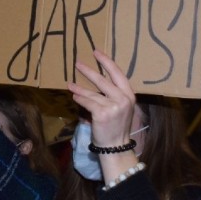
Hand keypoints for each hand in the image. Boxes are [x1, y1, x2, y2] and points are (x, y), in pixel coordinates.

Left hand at [68, 49, 137, 181]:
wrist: (116, 146)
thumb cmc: (117, 127)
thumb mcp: (122, 108)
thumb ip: (114, 95)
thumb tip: (98, 80)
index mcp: (130, 95)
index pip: (118, 74)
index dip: (107, 62)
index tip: (97, 52)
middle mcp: (123, 99)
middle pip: (103, 80)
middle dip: (89, 71)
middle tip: (78, 63)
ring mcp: (113, 106)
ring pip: (93, 93)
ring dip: (80, 88)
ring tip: (70, 84)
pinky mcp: (102, 113)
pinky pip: (87, 102)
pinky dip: (80, 98)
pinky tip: (74, 95)